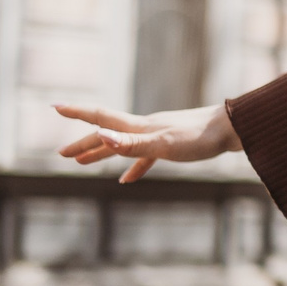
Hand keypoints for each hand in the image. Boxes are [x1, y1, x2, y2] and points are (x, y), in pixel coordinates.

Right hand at [54, 102, 237, 183]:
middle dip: (82, 143)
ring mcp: (158, 136)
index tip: (54, 106)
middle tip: (61, 153)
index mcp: (139, 126)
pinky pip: (144, 157)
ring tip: (83, 161)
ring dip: (102, 152)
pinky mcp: (172, 146)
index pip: (101, 118)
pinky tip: (127, 179)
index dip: (77, 113)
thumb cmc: (200, 137)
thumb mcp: (164, 144)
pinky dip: (133, 168)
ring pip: (122, 145)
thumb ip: (132, 144)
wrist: (233, 129)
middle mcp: (145, 128)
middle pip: (106, 134)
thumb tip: (101, 137)